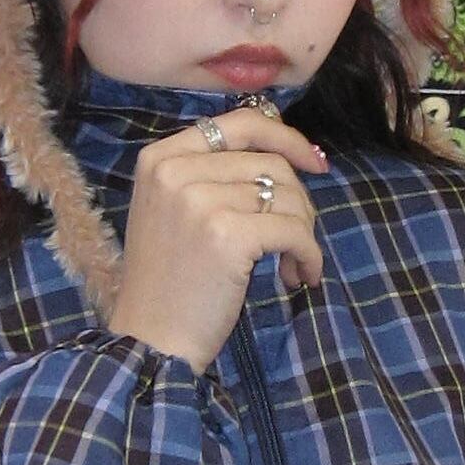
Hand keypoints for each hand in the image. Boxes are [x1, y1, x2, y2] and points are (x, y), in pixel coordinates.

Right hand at [110, 108, 329, 372]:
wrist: (151, 340)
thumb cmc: (168, 283)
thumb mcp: (172, 211)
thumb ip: (212, 175)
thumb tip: (290, 152)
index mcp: (160, 158)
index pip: (240, 123)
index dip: (286, 137)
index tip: (314, 163)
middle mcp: (176, 171)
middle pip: (270, 164)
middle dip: (298, 202)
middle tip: (296, 241)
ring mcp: (200, 200)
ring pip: (287, 197)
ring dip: (304, 233)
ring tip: (292, 266)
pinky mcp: (227, 235)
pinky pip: (294, 231)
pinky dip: (309, 255)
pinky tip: (300, 277)